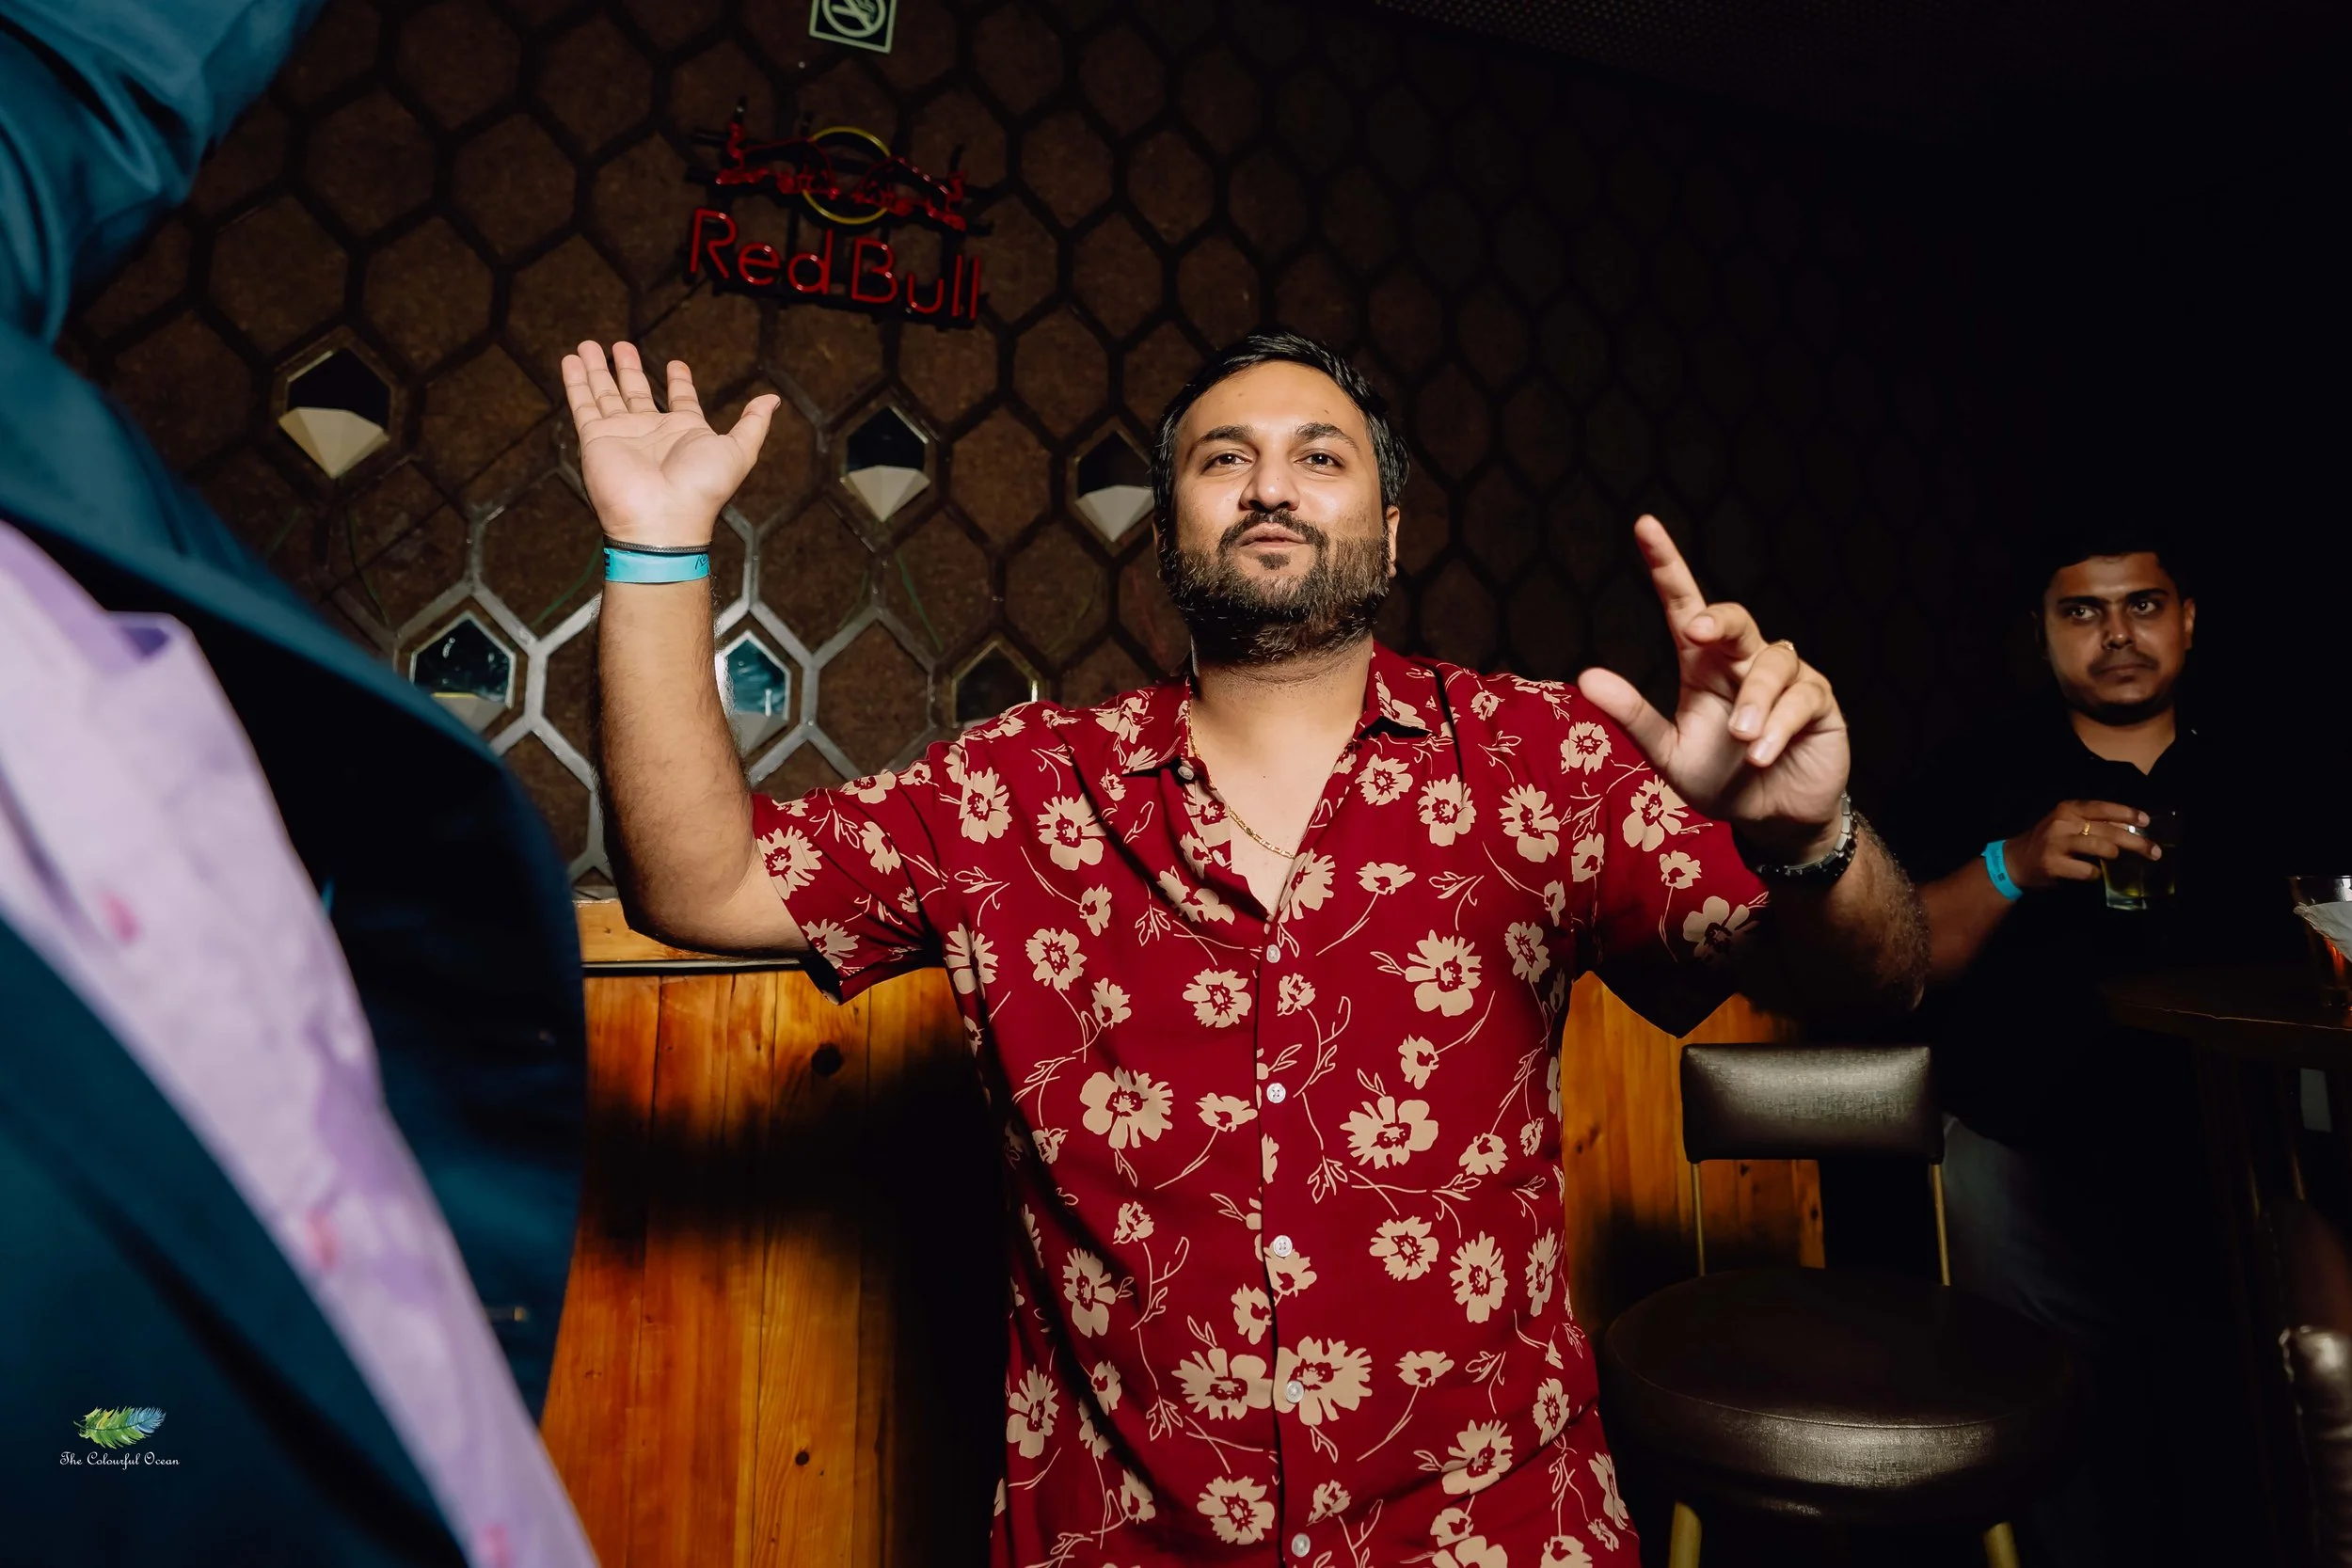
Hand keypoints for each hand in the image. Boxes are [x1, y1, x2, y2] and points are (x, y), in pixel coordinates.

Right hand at [560, 341, 778, 549]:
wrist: (663, 518)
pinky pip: (583, 404)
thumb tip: (773, 399)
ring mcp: (622, 434)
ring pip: (606, 393)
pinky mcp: (596, 438)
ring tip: (588, 344)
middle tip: (621, 345)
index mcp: (685, 432)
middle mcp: (652, 432)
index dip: (679, 382)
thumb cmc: (703, 489)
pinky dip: (575, 382)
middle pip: (637, 392)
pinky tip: (571, 361)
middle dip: (628, 368)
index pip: (681, 400)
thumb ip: (753, 423)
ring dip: (597, 369)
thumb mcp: (739, 450)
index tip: (676, 364)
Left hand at [1576, 516, 1848, 860]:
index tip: (1643, 525)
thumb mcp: (1667, 755)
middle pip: (1735, 619)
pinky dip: (1779, 726)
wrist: (1772, 819)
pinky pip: (1802, 697)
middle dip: (1717, 620)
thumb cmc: (1719, 780)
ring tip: (1742, 743)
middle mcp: (1743, 661)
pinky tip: (1761, 754)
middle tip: (1695, 632)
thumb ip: (1632, 717)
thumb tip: (1586, 677)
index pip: (1683, 604)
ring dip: (1753, 702)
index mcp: (1702, 665)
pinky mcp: (1819, 701)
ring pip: (1772, 661)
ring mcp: (1786, 677)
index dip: (1667, 565)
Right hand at [2002, 800, 2154, 890]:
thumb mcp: (2067, 824)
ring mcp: (2057, 844)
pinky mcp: (2054, 865)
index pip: (2103, 807)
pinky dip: (2095, 874)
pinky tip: (2091, 873)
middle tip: (2154, 852)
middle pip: (2109, 830)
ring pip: (2101, 847)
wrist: (2015, 861)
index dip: (2127, 813)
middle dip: (2136, 842)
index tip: (2146, 821)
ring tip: (2117, 859)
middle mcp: (2063, 823)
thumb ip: (2093, 824)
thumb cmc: (2048, 841)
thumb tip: (2129, 827)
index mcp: (2068, 809)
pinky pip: (2087, 870)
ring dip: (2114, 854)